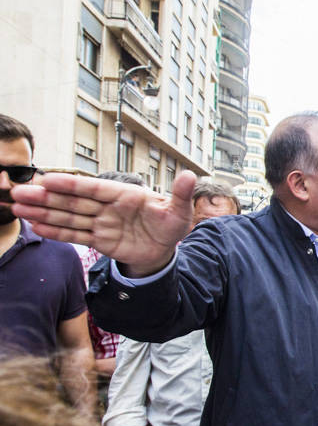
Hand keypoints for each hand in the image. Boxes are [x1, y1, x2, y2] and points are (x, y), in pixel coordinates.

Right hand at [12, 171, 196, 275]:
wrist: (166, 249)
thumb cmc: (170, 224)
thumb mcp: (179, 212)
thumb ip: (181, 194)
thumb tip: (191, 175)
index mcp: (124, 195)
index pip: (94, 188)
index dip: (71, 184)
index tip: (48, 179)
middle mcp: (108, 207)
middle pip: (74, 200)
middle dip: (46, 197)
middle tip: (19, 192)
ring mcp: (101, 223)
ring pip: (69, 216)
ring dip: (44, 212)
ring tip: (19, 207)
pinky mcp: (99, 240)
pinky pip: (75, 235)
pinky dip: (57, 231)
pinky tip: (37, 226)